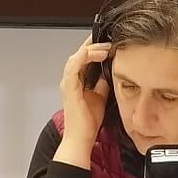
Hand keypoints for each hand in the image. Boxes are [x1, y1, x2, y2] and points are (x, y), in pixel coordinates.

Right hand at [57, 36, 111, 159]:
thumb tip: (110, 73)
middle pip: (79, 54)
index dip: (94, 48)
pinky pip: (74, 66)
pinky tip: (96, 53)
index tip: (108, 42)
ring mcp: (68, 83)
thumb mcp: (100, 97)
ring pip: (77, 57)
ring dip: (92, 49)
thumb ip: (102, 84)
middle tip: (109, 40)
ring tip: (106, 47)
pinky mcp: (69, 87)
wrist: (82, 138)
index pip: (84, 58)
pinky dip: (84, 57)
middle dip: (94, 44)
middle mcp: (70, 79)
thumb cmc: (88, 122)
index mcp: (76, 81)